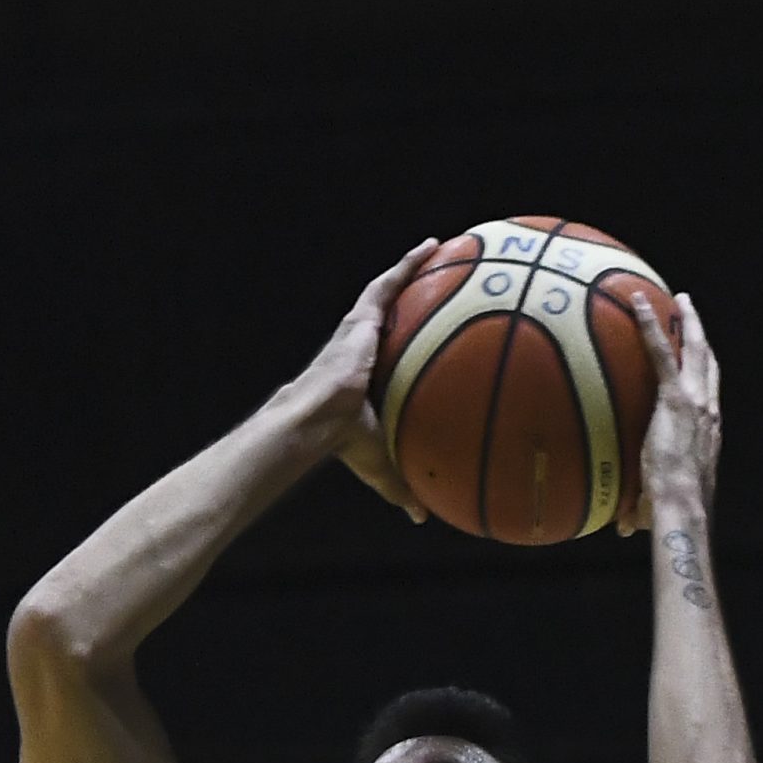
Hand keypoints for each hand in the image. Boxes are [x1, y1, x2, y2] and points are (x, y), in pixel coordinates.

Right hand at [290, 239, 438, 520]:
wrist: (315, 421)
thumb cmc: (341, 442)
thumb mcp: (381, 463)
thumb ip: (403, 484)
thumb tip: (423, 517)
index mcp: (367, 381)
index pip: (394, 358)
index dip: (414, 345)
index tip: (434, 337)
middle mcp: (363, 350)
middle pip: (394, 319)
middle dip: (419, 300)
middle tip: (447, 283)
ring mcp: (360, 332)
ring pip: (392, 294)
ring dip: (414, 271)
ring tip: (446, 249)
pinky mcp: (360, 318)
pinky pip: (390, 283)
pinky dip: (411, 264)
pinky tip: (436, 244)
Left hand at [619, 290, 717, 533]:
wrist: (681, 504)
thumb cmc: (669, 512)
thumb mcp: (654, 505)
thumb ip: (638, 510)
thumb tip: (620, 527)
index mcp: (708, 431)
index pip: (710, 394)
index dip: (706, 374)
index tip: (699, 359)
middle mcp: (709, 409)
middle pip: (710, 362)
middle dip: (701, 335)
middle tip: (691, 312)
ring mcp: (695, 400)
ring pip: (696, 349)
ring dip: (687, 321)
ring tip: (677, 298)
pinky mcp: (675, 397)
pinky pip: (661, 352)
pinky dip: (651, 325)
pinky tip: (638, 304)